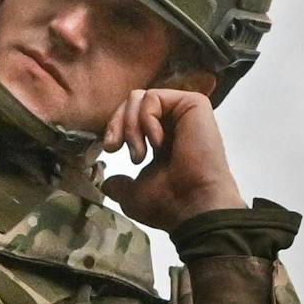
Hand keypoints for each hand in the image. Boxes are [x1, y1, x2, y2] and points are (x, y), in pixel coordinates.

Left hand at [101, 88, 244, 230]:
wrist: (193, 206)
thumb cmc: (170, 203)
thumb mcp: (134, 195)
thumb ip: (121, 185)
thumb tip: (109, 184)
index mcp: (165, 141)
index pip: (132, 117)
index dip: (115, 127)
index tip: (111, 150)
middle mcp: (176, 124)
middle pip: (133, 102)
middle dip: (116, 122)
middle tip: (113, 147)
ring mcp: (186, 113)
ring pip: (140, 97)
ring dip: (130, 125)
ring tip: (140, 152)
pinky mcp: (194, 104)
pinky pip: (153, 97)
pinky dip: (146, 119)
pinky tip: (158, 143)